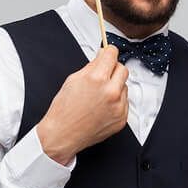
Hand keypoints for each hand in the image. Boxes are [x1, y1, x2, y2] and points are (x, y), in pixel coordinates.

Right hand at [37, 45, 128, 164]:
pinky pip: (124, 102)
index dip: (108, 52)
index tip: (108, 53)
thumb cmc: (64, 110)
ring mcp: (118, 106)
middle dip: (113, 69)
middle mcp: (110, 92)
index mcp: (97, 79)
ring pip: (124, 86)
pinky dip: (116, 102)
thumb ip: (91, 67)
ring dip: (115, 86)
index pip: (112, 54)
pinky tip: (102, 107)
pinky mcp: (122, 118)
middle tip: (103, 75)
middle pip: (123, 69)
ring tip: (99, 96)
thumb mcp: (73, 80)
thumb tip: (102, 57)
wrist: (62, 135)